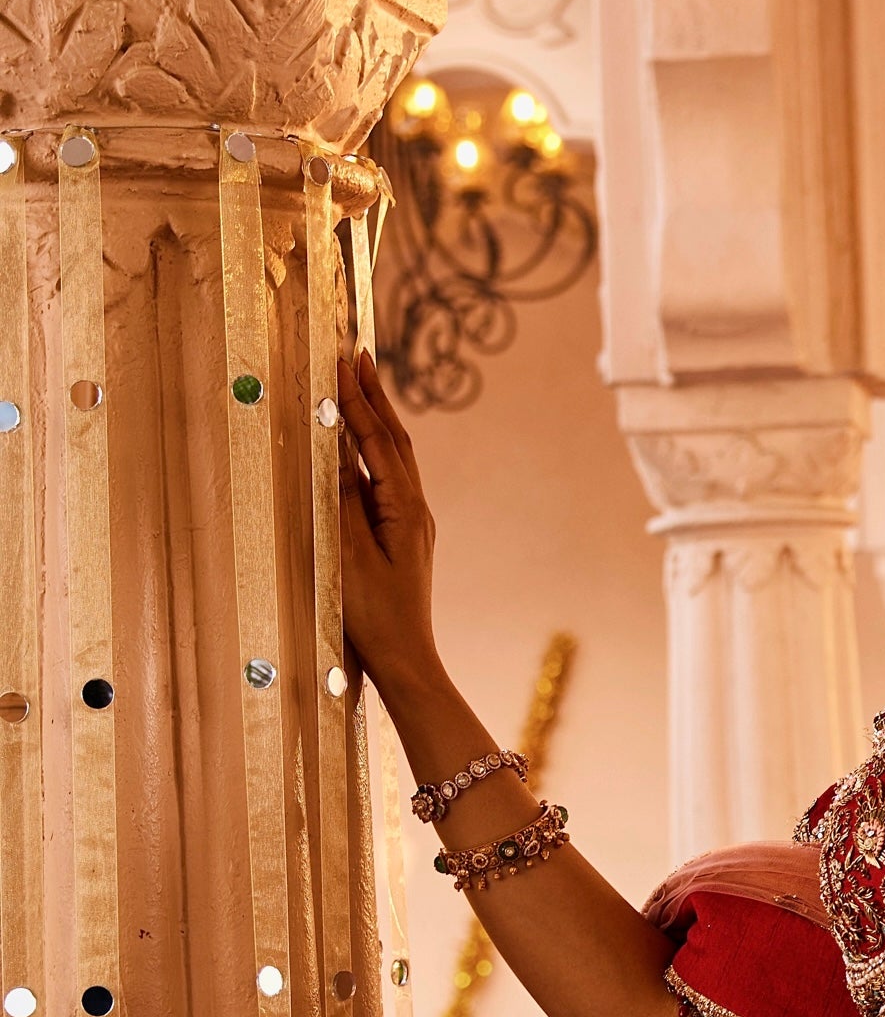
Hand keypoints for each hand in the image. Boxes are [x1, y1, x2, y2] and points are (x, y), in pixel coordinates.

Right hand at [336, 351, 441, 705]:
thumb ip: (343, 503)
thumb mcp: (348, 557)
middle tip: (358, 354)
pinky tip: (359, 446)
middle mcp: (414, 510)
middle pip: (395, 441)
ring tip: (361, 384)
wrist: (403, 662)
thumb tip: (338, 454)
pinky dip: (373, 451)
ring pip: (394, 458)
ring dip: (377, 419)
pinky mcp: (401, 537)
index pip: (380, 442)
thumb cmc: (372, 617)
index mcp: (405, 510)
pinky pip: (387, 480)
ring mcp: (411, 523)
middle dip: (375, 397)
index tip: (344, 362)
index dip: (360, 401)